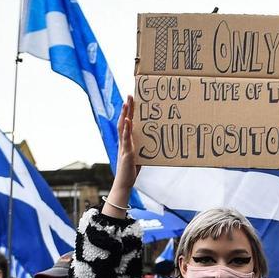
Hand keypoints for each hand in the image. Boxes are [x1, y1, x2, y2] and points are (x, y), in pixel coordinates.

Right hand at [103, 95, 138, 218]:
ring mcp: (124, 146)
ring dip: (125, 114)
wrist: (125, 182)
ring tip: (127, 102)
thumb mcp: (140, 156)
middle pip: (124, 120)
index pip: (128, 123)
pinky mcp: (126, 152)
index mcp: (127, 141)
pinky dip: (126, 128)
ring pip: (123, 126)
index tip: (132, 101)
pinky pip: (125, 138)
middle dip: (127, 108)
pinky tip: (127, 120)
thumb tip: (155, 141)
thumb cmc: (132, 170)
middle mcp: (124, 141)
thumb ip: (144, 148)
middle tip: (129, 95)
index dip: (129, 112)